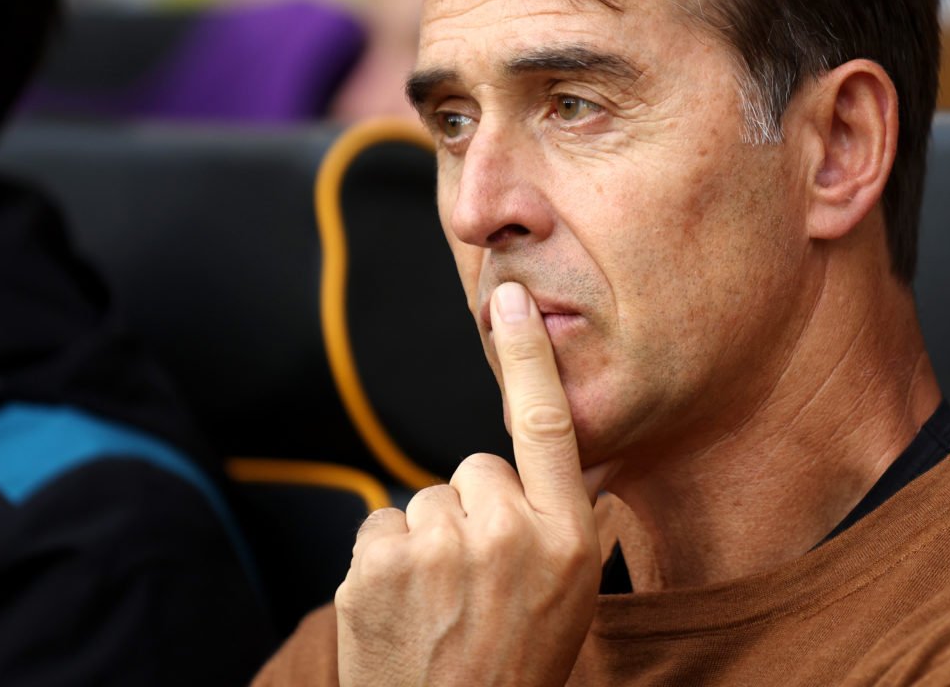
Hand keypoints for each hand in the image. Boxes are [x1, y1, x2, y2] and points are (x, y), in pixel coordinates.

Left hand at [336, 282, 614, 686]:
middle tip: (476, 581)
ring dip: (426, 540)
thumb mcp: (571, 597)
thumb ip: (563, 523)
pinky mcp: (378, 564)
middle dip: (472, 509)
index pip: (548, 425)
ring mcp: (439, 548)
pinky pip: (381, 524)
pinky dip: (385, 560)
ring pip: (426, 499)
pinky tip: (402, 609)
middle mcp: (507, 535)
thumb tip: (564, 463)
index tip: (509, 300)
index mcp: (568, 540)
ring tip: (438, 605)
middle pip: (476, 467)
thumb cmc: (514, 668)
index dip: (529, 356)